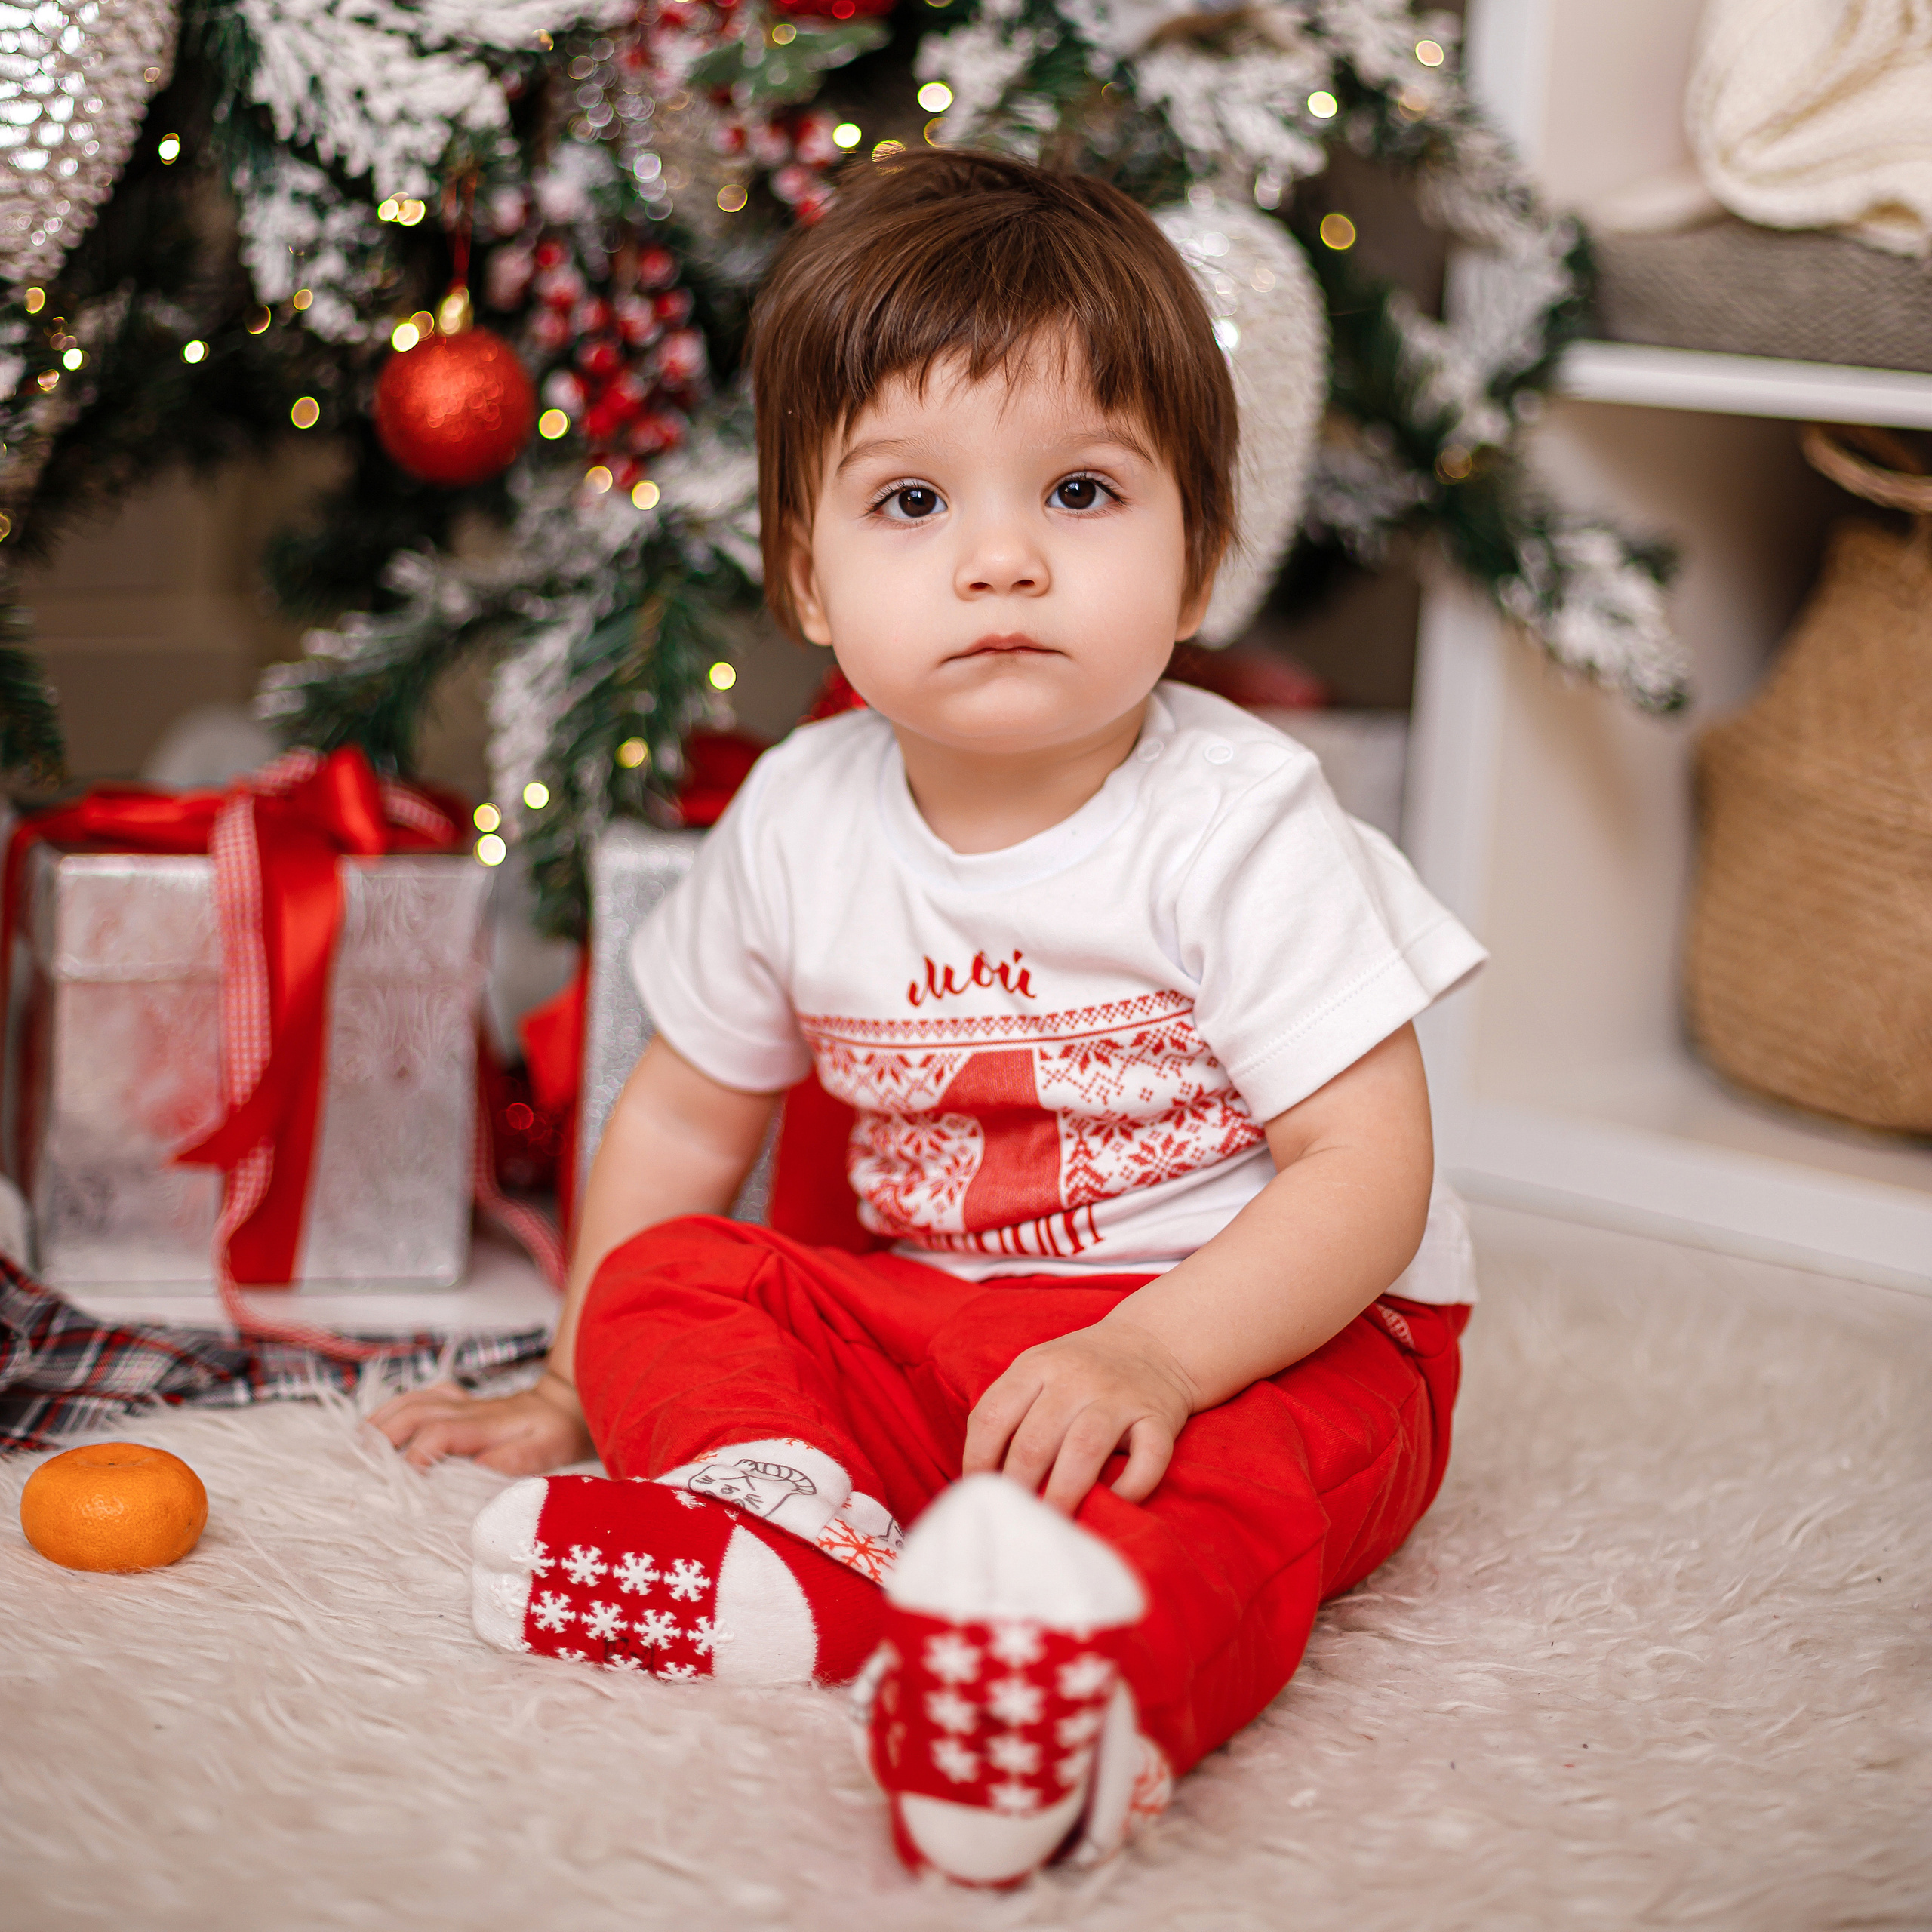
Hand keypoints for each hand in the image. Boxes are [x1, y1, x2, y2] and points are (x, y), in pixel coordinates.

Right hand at [367, 1370, 593, 1474]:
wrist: (568, 1402)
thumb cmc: (556, 1432)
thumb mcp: (545, 1450)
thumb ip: (513, 1459)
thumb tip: (477, 1469)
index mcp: (485, 1424)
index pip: (440, 1432)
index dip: (418, 1453)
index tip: (402, 1478)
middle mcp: (467, 1409)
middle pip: (415, 1412)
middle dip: (384, 1435)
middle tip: (359, 1462)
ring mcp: (462, 1402)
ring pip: (414, 1400)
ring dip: (384, 1418)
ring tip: (357, 1442)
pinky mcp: (461, 1402)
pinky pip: (423, 1396)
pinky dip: (397, 1406)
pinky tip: (381, 1421)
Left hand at [962, 1318, 1198, 1513]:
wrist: (1154, 1342)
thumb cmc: (1080, 1369)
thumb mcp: (1037, 1369)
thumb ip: (1010, 1410)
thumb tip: (980, 1478)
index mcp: (1035, 1366)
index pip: (992, 1416)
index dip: (978, 1461)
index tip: (982, 1492)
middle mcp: (1075, 1378)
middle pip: (1035, 1440)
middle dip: (1019, 1487)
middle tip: (1015, 1519)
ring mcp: (1119, 1396)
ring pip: (1084, 1448)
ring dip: (1063, 1492)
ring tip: (1053, 1522)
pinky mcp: (1158, 1416)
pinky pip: (1149, 1455)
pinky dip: (1132, 1485)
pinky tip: (1116, 1502)